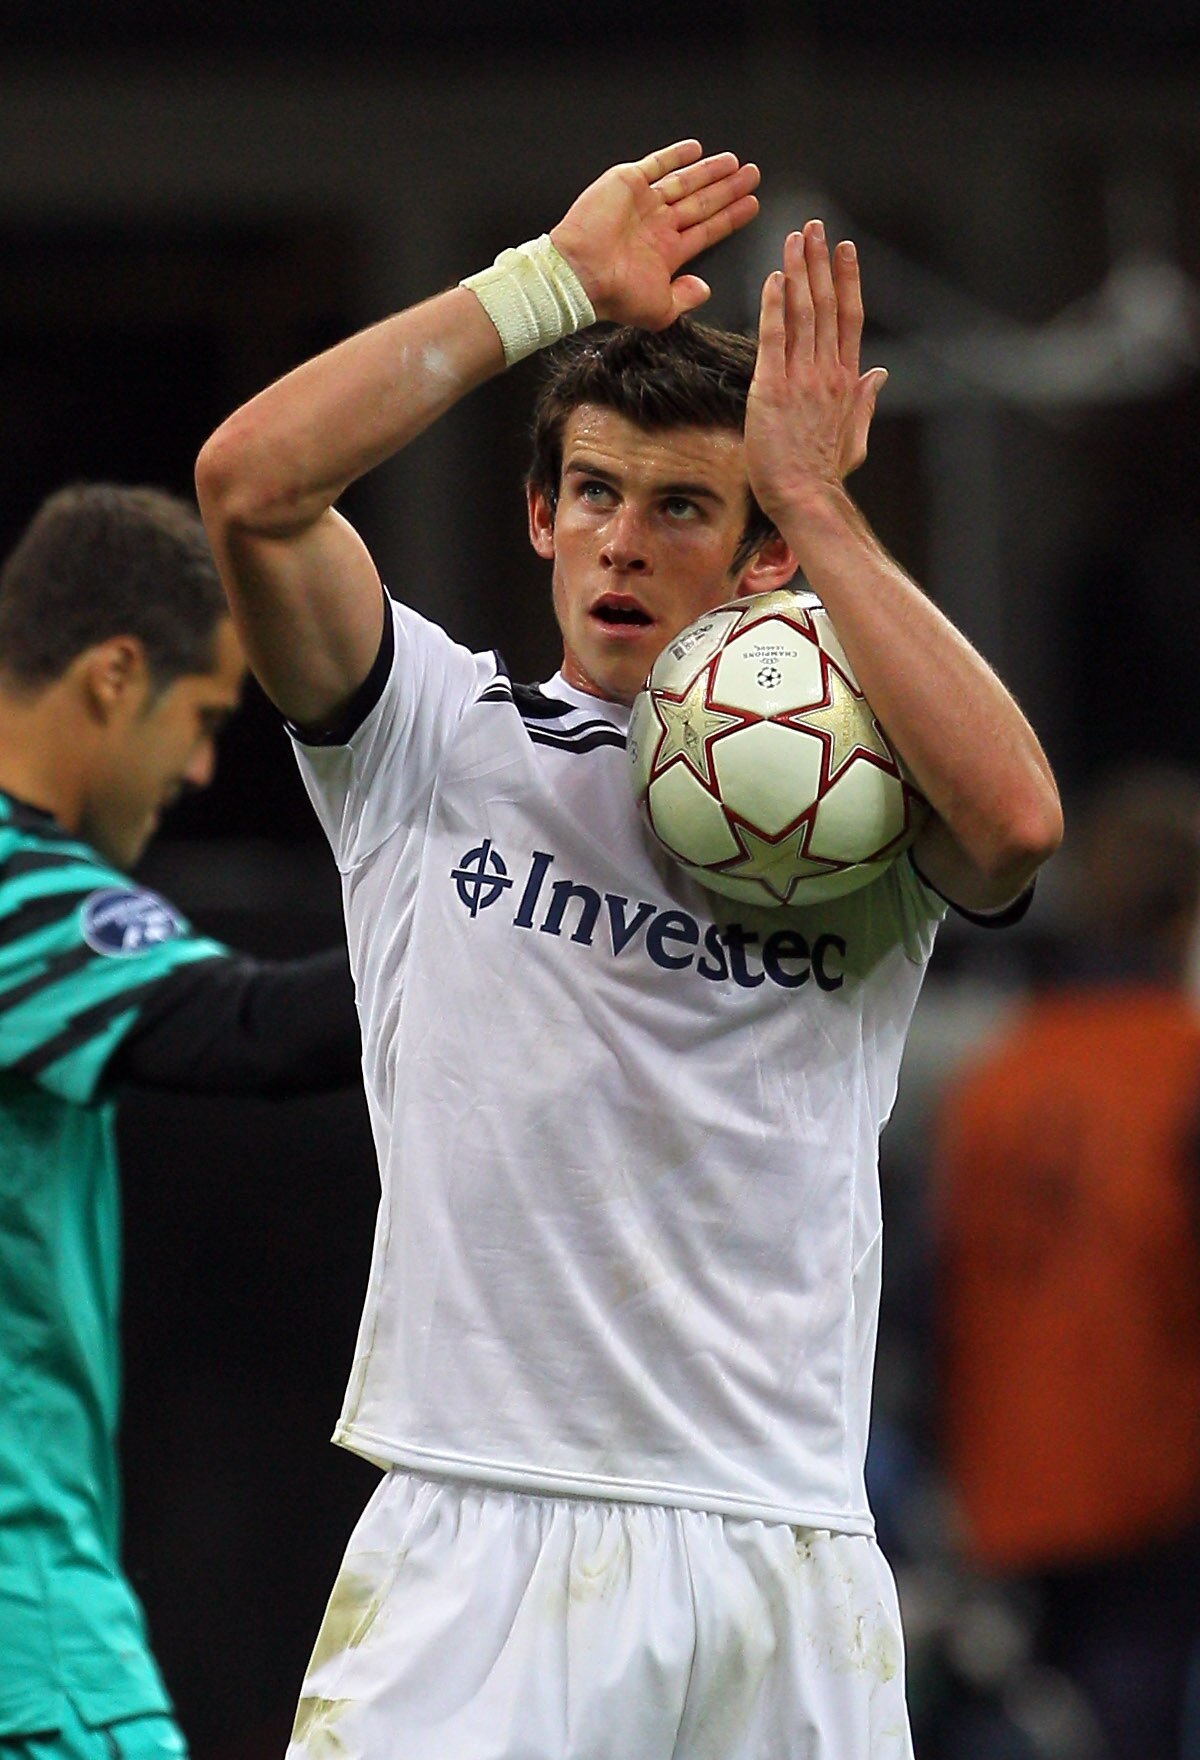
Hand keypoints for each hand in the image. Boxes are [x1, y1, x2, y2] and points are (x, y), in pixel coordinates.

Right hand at [550, 139, 759, 329]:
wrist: (580, 274)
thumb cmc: (614, 295)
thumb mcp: (660, 310)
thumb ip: (686, 298)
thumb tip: (704, 290)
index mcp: (666, 253)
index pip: (708, 230)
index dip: (731, 218)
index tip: (752, 205)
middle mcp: (657, 226)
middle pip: (703, 203)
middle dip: (728, 190)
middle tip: (752, 176)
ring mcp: (644, 203)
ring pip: (686, 182)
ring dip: (711, 172)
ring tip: (735, 163)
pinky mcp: (627, 183)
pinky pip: (656, 164)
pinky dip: (675, 156)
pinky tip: (696, 150)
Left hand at [744, 222, 887, 519]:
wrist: (804, 497)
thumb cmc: (823, 475)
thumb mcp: (854, 436)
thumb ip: (865, 401)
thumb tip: (879, 374)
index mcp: (847, 380)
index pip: (850, 318)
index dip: (848, 280)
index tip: (845, 250)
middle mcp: (828, 372)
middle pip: (828, 305)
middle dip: (821, 261)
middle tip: (815, 226)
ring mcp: (802, 378)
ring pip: (804, 312)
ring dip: (798, 270)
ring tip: (795, 237)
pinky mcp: (772, 388)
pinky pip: (775, 336)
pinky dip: (774, 304)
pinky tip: (773, 277)